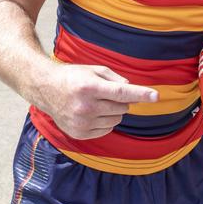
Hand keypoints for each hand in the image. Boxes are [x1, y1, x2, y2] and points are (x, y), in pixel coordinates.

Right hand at [35, 64, 157, 139]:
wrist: (46, 89)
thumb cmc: (74, 77)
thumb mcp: (94, 70)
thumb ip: (116, 79)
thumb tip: (132, 89)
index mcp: (89, 88)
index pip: (121, 92)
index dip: (140, 94)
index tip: (156, 96)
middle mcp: (85, 107)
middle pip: (122, 108)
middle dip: (120, 101)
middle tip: (104, 93)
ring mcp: (81, 123)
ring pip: (116, 120)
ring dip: (113, 111)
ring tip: (96, 102)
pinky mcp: (79, 133)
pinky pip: (107, 130)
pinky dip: (105, 122)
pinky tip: (91, 113)